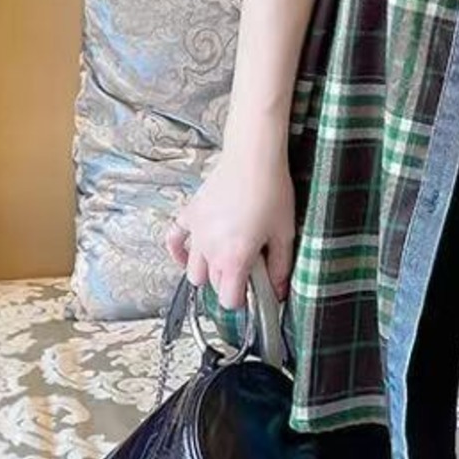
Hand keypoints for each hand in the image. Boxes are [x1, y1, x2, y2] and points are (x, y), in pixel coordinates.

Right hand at [164, 145, 297, 307]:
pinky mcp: (190, 215)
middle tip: (248, 270)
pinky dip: (179, 251)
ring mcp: (196, 233)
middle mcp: (209, 250)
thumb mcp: (284, 233)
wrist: (253, 157)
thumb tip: (278, 291)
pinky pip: (174, 240)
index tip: (254, 293)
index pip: (229, 300)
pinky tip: (187, 256)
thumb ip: (280, 267)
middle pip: (213, 285)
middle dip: (229, 284)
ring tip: (225, 260)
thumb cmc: (272, 191)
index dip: (243, 301)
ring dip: (207, 272)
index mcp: (234, 259)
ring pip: (193, 270)